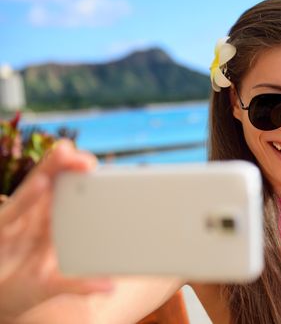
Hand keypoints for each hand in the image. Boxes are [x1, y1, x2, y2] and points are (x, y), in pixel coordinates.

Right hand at [0, 140, 112, 319]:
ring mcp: (16, 220)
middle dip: (68, 162)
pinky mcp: (0, 230)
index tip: (99, 167)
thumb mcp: (53, 286)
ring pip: (33, 187)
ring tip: (66, 153)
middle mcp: (35, 216)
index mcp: (52, 223)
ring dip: (49, 169)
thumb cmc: (24, 287)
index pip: (68, 192)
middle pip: (52, 181)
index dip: (81, 175)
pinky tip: (41, 185)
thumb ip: (78, 284)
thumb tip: (110, 286)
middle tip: (85, 153)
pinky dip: (27, 197)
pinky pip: (12, 211)